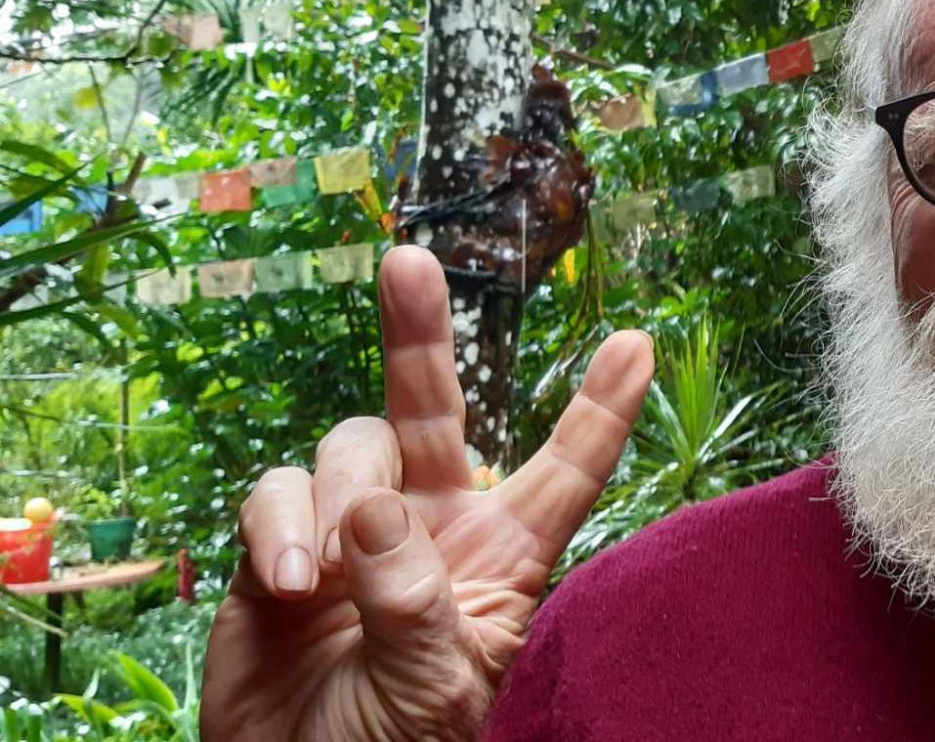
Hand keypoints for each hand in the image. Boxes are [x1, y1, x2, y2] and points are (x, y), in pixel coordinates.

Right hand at [200, 245, 653, 740]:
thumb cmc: (392, 741)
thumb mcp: (435, 684)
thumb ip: (415, 600)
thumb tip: (374, 510)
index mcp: (503, 555)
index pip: (564, 471)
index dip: (599, 410)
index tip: (638, 342)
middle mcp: (432, 522)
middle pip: (436, 408)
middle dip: (420, 333)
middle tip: (410, 260)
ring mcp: (353, 527)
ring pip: (350, 446)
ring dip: (335, 498)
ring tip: (318, 580)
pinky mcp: (278, 542)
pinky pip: (277, 489)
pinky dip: (277, 525)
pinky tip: (289, 583)